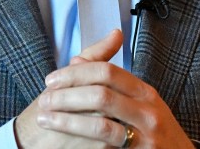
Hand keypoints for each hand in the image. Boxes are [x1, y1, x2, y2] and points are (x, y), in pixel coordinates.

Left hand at [34, 30, 194, 148]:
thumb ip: (109, 79)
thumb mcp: (139, 98)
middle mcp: (147, 110)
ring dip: (67, 121)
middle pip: (100, 94)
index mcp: (143, 91)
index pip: (106, 71)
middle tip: (44, 99)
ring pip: (100, 124)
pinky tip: (64, 140)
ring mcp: (145, 135)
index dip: (75, 73)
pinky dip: (81, 141)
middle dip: (67, 96)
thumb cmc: (154, 126)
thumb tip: (78, 60)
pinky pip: (105, 146)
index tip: (52, 79)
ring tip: (46, 118)